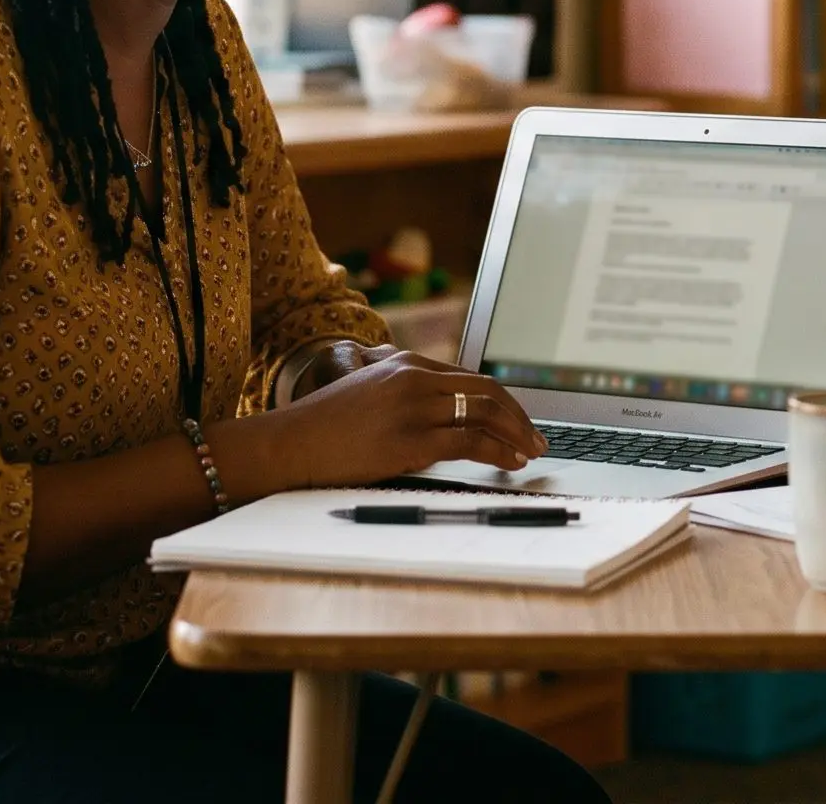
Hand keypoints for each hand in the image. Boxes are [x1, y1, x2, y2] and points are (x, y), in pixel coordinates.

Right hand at [245, 349, 545, 489]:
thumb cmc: (322, 427)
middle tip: (537, 437)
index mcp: (404, 363)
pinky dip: (498, 452)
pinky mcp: (411, 440)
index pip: (469, 377)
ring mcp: (413, 408)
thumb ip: (400, 392)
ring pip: (485, 414)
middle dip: (519, 416)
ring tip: (531, 452)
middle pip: (487, 390)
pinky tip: (510, 462)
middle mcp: (413, 378)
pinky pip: (470, 442)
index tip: (517, 418)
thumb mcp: (365, 392)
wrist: (288, 445)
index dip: (502, 399)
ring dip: (516, 435)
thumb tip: (438, 412)